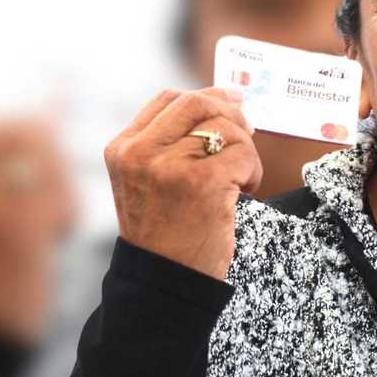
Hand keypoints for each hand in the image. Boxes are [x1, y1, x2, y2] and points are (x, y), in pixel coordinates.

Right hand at [0, 116, 76, 343]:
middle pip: (13, 131)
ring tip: (53, 218)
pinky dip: (67, 208)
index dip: (22, 123)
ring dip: (58, 182)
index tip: (49, 140)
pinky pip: (56, 192)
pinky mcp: (14, 230)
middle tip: (56, 191)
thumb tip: (49, 98)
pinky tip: (58, 233)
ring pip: (39, 157)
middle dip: (47, 150)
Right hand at [104, 87, 260, 279]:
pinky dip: (253, 171)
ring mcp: (170, 167)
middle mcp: (140, 153)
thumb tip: (222, 102)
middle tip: (248, 131)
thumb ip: (170, 143)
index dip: (206, 96)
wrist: (164, 281)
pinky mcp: (202, 183)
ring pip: (226, 129)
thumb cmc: (165, 232)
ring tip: (241, 179)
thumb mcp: (148, 181)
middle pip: (197, 103)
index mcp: (123, 149)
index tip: (232, 101)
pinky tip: (245, 192)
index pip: (169, 99)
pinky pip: (243, 155)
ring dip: (245, 151)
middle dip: (231, 112)